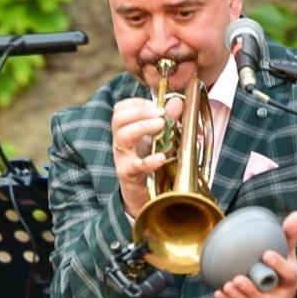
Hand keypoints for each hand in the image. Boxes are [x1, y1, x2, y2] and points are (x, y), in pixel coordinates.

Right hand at [112, 94, 183, 218]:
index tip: (155, 105)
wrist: (144, 196)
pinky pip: (136, 165)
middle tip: (160, 114)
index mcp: (126, 131)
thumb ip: (169, 119)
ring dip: (143, 126)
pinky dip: (149, 160)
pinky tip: (162, 157)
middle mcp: (121, 142)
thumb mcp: (160, 139)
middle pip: (119, 119)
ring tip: (161, 126)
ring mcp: (123, 158)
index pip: (120, 109)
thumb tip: (178, 101)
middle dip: (140, 112)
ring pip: (123, 136)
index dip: (137, 103)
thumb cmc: (151, 164)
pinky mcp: (129, 174)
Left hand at [213, 211, 296, 297]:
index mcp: (291, 281)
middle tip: (237, 278)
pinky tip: (218, 293)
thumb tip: (296, 215)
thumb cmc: (283, 270)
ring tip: (227, 286)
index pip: (288, 274)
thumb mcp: (288, 254)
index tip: (266, 254)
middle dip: (251, 290)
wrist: (284, 297)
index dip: (278, 265)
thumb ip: (289, 236)